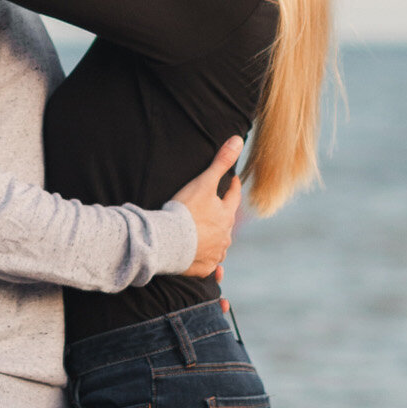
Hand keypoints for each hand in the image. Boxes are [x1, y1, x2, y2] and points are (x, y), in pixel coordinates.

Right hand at [170, 137, 245, 281]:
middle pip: (227, 223)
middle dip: (223, 216)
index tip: (233, 182)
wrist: (168, 241)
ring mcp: (215, 253)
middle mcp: (225, 236)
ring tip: (209, 236)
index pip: (234, 198)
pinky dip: (209, 262)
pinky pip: (209, 265)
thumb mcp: (204, 182)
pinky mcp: (203, 267)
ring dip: (216, 240)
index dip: (233, 188)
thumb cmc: (186, 211)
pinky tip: (208, 263)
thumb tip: (238, 140)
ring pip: (220, 245)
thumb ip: (221, 162)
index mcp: (226, 215)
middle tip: (216, 211)